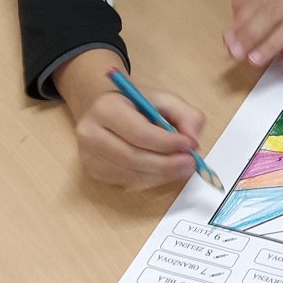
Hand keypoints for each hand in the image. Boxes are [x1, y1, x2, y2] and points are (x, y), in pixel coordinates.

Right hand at [53, 50, 206, 189]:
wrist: (104, 110)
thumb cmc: (135, 104)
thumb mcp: (163, 99)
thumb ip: (186, 115)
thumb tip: (193, 142)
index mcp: (106, 108)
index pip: (138, 132)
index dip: (166, 143)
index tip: (189, 145)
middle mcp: (90, 133)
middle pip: (134, 158)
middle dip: (167, 164)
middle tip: (190, 163)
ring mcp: (89, 156)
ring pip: (131, 175)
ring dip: (162, 175)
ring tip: (181, 167)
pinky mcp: (94, 173)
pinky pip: (127, 183)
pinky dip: (150, 180)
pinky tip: (162, 170)